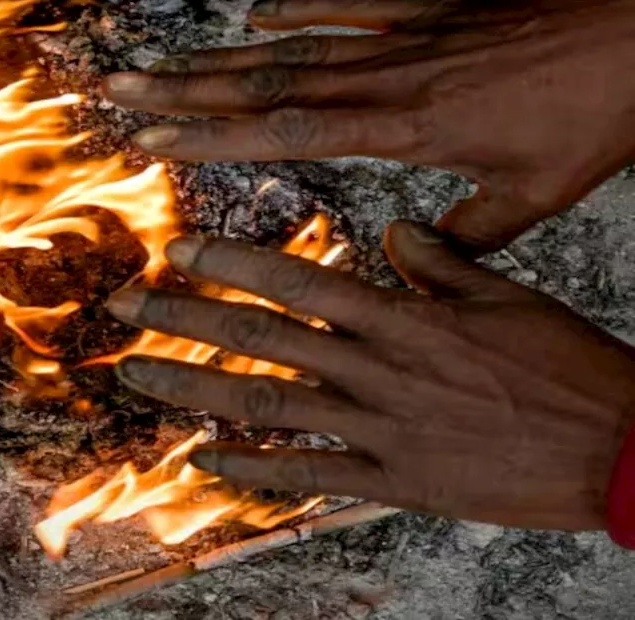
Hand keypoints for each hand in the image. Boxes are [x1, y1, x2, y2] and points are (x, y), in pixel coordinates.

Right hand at [104, 0, 634, 251]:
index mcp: (408, 128)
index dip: (213, 137)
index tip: (154, 141)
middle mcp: (392, 78)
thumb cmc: (593, 123)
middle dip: (184, 89)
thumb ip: (462, 236)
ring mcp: (410, 39)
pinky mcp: (434, 14)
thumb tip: (411, 259)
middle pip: (267, 82)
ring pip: (296, 47)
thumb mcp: (532, 197)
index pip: (287, 131)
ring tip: (163, 61)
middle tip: (120, 87)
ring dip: (222, 56)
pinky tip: (258, 14)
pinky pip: (354, 8)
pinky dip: (302, 10)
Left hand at [105, 221, 634, 529]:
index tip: (177, 249)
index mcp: (406, 317)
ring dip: (196, 389)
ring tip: (137, 376)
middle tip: (126, 307)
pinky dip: (253, 468)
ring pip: (269, 404)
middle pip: (263, 339)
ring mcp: (384, 429)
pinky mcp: (396, 481)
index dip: (229, 263)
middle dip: (186, 319)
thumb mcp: (510, 296)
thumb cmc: (571, 370)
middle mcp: (381, 369)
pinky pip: (310, 474)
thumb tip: (389, 230)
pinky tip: (202, 459)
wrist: (621, 450)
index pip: (298, 281)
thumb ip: (440, 262)